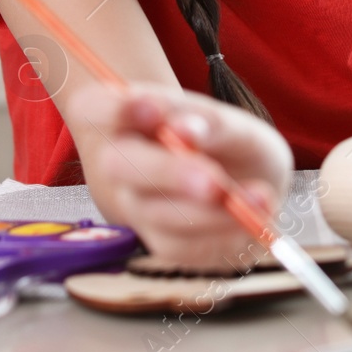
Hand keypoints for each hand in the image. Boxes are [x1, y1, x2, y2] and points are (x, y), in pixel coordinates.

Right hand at [70, 82, 292, 272]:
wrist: (242, 180)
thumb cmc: (229, 142)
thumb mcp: (234, 122)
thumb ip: (212, 123)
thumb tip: (186, 130)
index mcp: (126, 118)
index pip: (92, 105)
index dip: (114, 108)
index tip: (153, 107)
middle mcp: (119, 163)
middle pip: (119, 165)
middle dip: (168, 172)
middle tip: (213, 180)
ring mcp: (136, 206)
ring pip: (155, 212)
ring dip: (208, 211)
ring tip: (259, 197)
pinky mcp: (161, 243)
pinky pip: (183, 247)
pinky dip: (222, 234)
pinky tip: (253, 217)